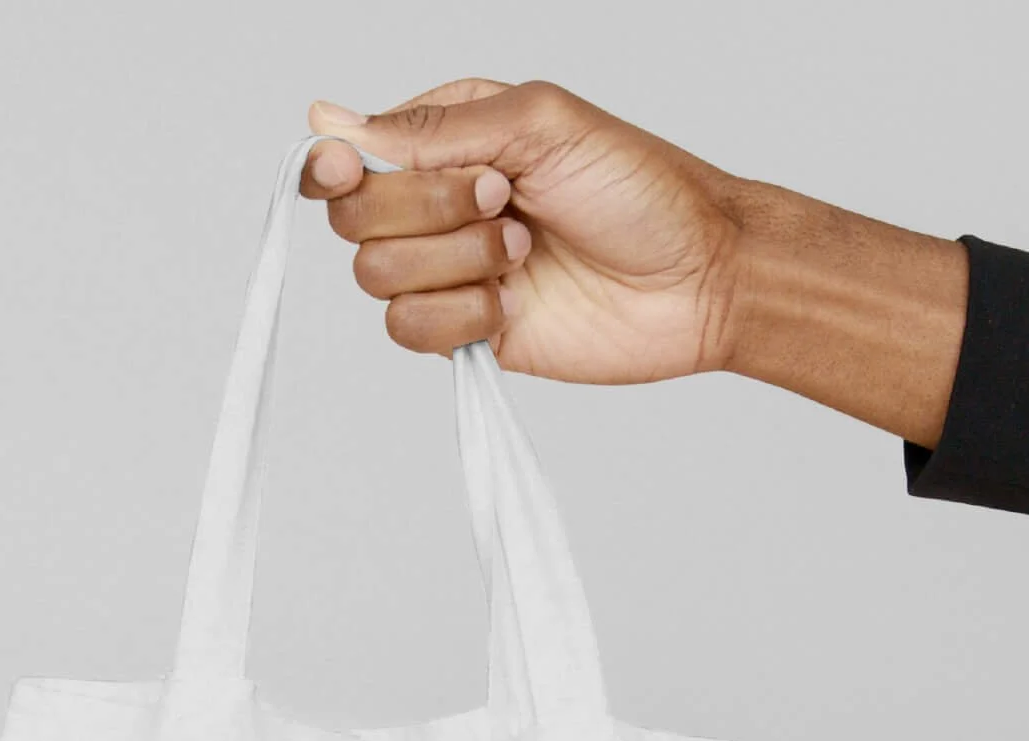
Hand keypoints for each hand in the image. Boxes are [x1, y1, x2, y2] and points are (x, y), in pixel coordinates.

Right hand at [300, 80, 968, 445]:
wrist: (698, 279)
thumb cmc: (640, 188)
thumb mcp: (539, 124)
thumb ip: (434, 129)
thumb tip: (329, 119)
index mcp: (446, 139)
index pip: (347, 155)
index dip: (334, 166)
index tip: (351, 167)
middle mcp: (437, 205)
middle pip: (355, 218)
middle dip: (428, 210)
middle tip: (505, 200)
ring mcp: (449, 272)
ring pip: (379, 278)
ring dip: (456, 263)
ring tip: (523, 249)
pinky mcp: (466, 333)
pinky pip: (411, 333)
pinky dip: (461, 316)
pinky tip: (513, 301)